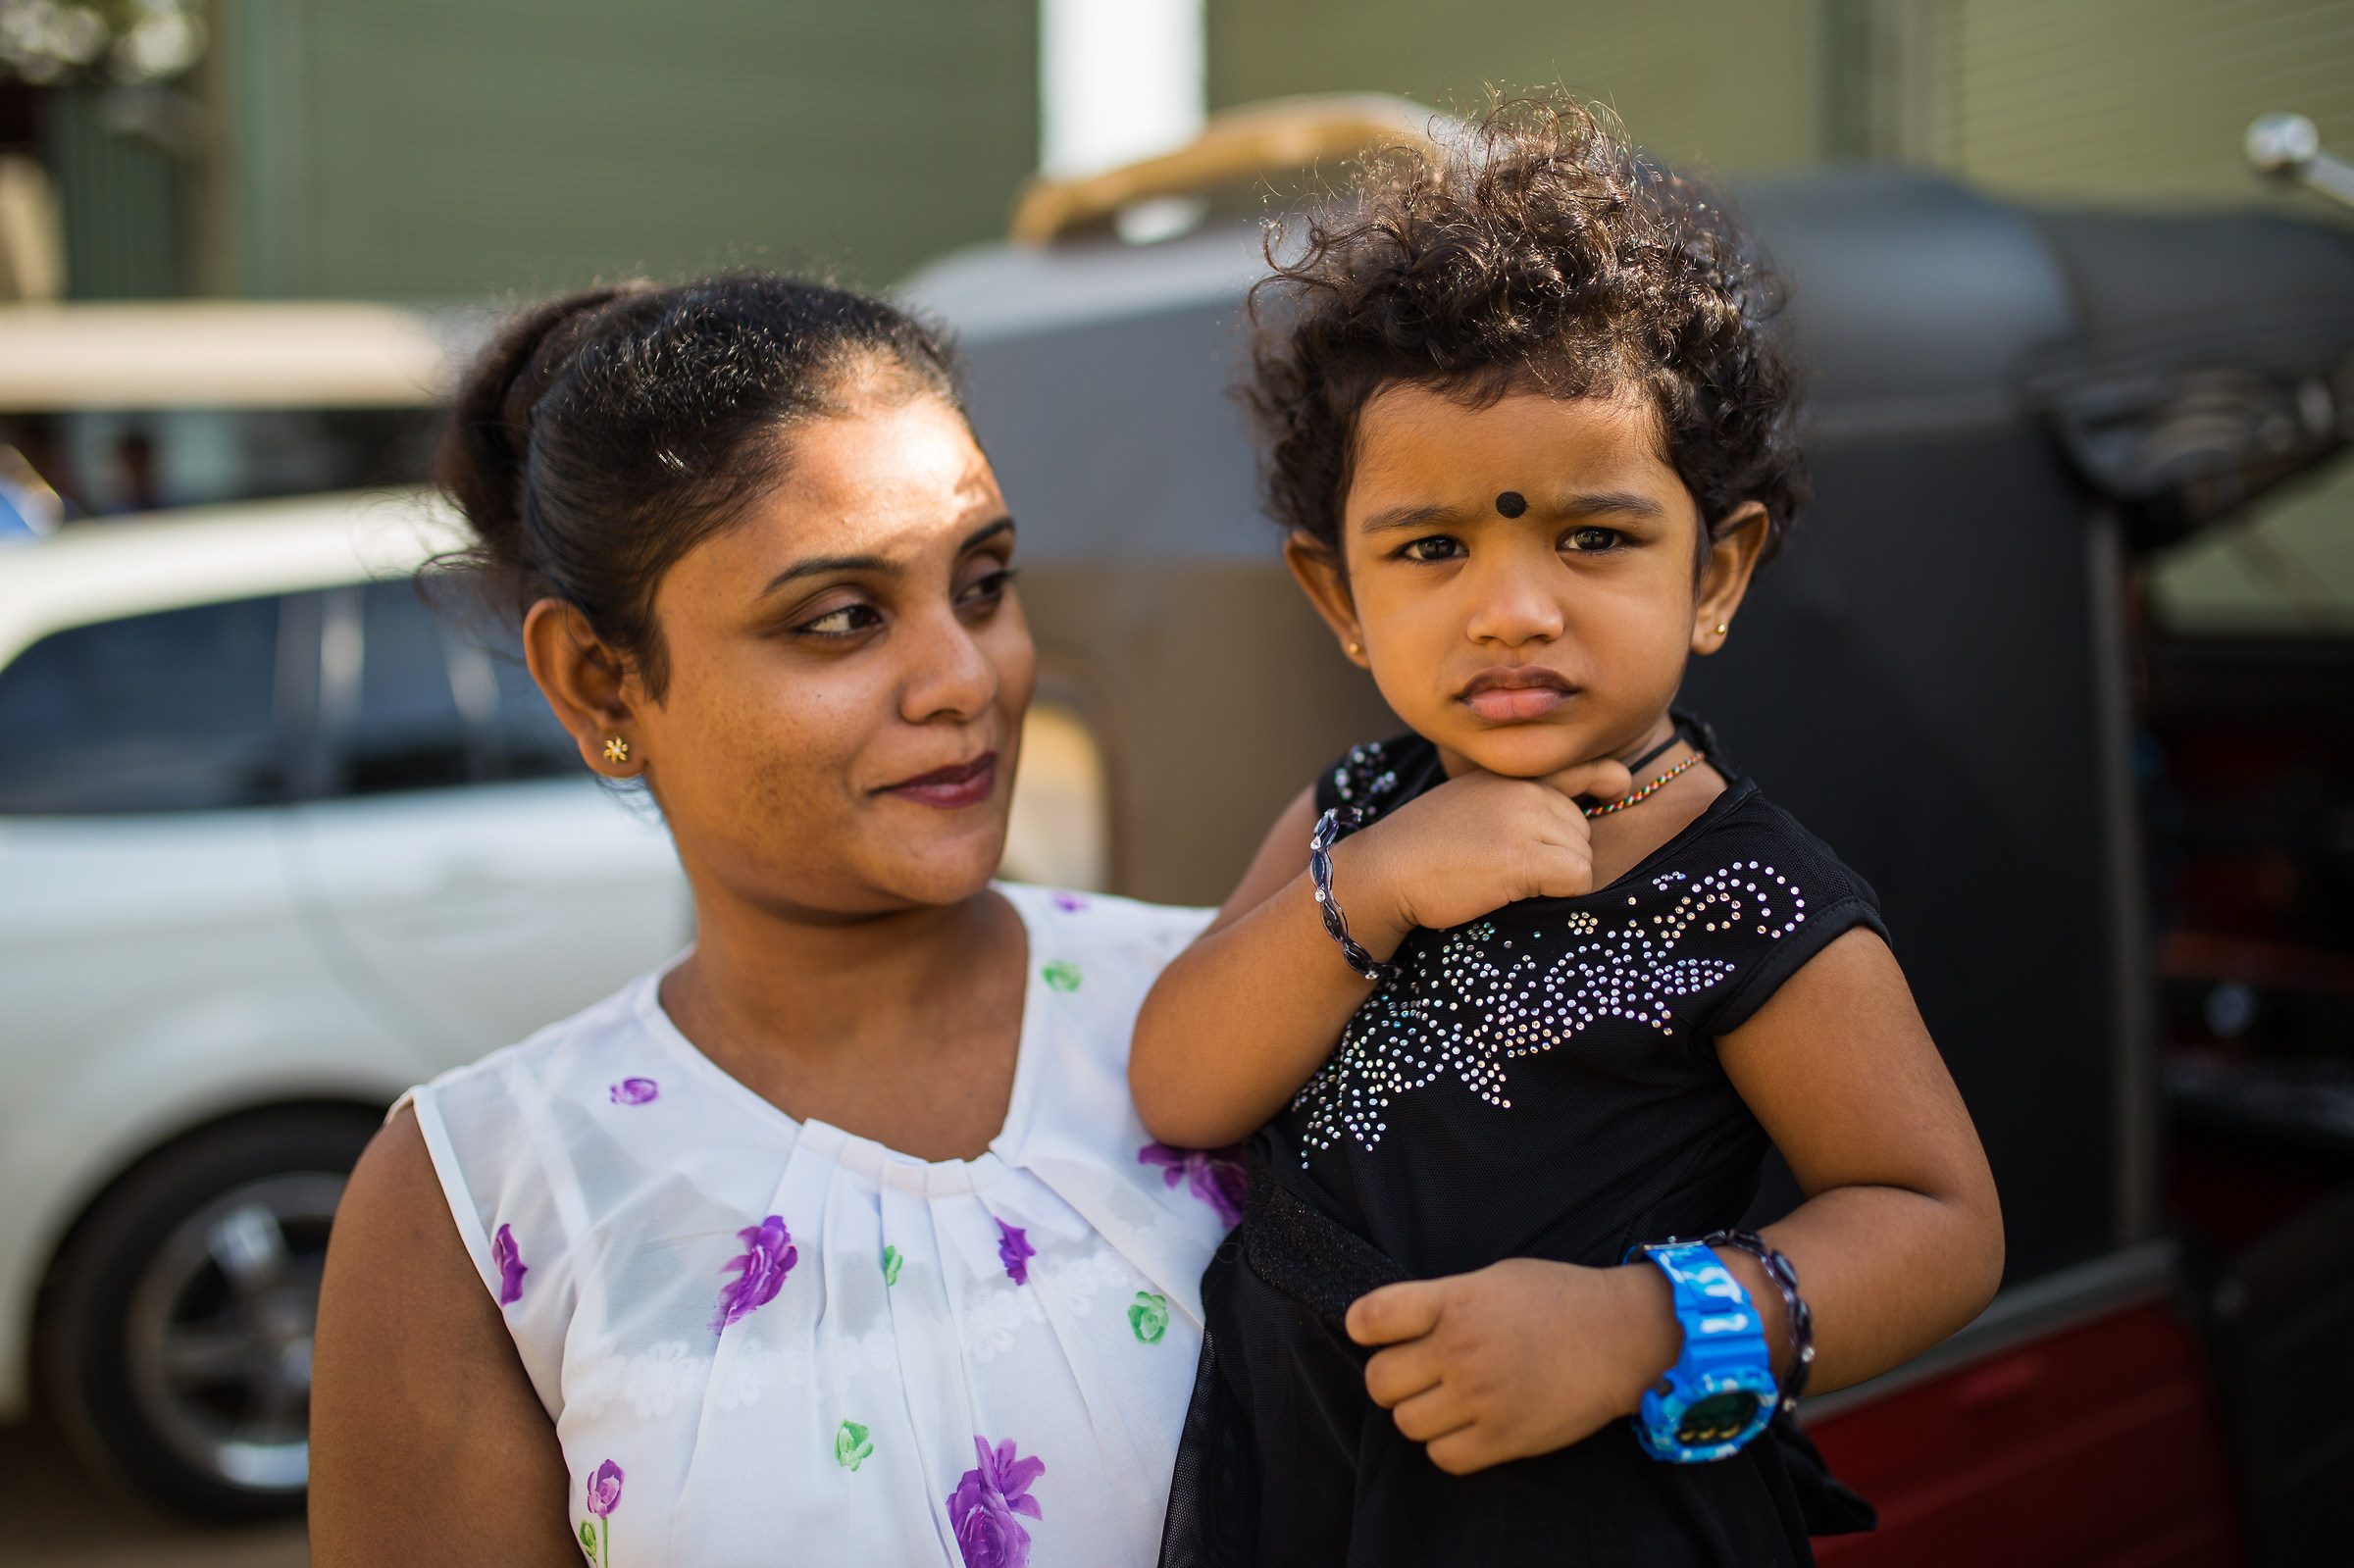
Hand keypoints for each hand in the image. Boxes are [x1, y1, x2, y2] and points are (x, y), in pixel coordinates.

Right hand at [1335, 757, 1634, 945]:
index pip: (1584, 766)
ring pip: (1583, 855)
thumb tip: (1558, 815)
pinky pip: (1578, 878)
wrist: (1383, 869)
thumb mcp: (1469, 800)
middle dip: (1561, 853)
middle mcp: (1524, 789)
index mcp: (1511, 773)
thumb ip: (1512, 797)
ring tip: (1506, 879)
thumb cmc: (1420, 846)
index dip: (1607, 781)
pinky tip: (1521, 893)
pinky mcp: (1525, 858)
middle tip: (1509, 866)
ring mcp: (1525, 820)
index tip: (1613, 791)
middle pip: (1583, 829)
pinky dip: (1561, 893)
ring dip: (1557, 877)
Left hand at [1346, 1257, 1678, 1474]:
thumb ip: (1443, 1300)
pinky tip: (1465, 1426)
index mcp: (1455, 1301)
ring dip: (1419, 1413)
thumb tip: (1395, 1326)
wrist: (1622, 1336)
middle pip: (1379, 1381)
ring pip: (1406, 1423)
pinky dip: (1446, 1446)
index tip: (1374, 1332)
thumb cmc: (1559, 1299)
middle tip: (1416, 1372)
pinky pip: (1443, 1457)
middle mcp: (1461, 1350)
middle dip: (1391, 1378)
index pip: (1372, 1317)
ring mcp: (1482, 1397)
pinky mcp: (1505, 1437)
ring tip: (1446, 1400)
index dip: (1363, 1327)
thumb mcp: (1494, 1278)